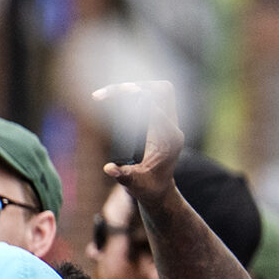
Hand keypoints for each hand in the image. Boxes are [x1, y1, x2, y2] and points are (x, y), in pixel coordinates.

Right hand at [92, 80, 185, 203]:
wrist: (160, 191)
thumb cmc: (149, 188)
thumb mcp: (135, 185)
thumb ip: (123, 176)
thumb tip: (109, 168)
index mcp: (169, 139)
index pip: (157, 105)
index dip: (138, 95)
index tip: (118, 92)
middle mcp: (172, 126)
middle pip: (161, 90)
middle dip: (135, 87)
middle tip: (107, 95)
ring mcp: (169, 122)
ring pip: (157, 90)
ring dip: (133, 88)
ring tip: (106, 95)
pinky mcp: (162, 120)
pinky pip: (151, 98)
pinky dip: (133, 95)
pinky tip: (114, 98)